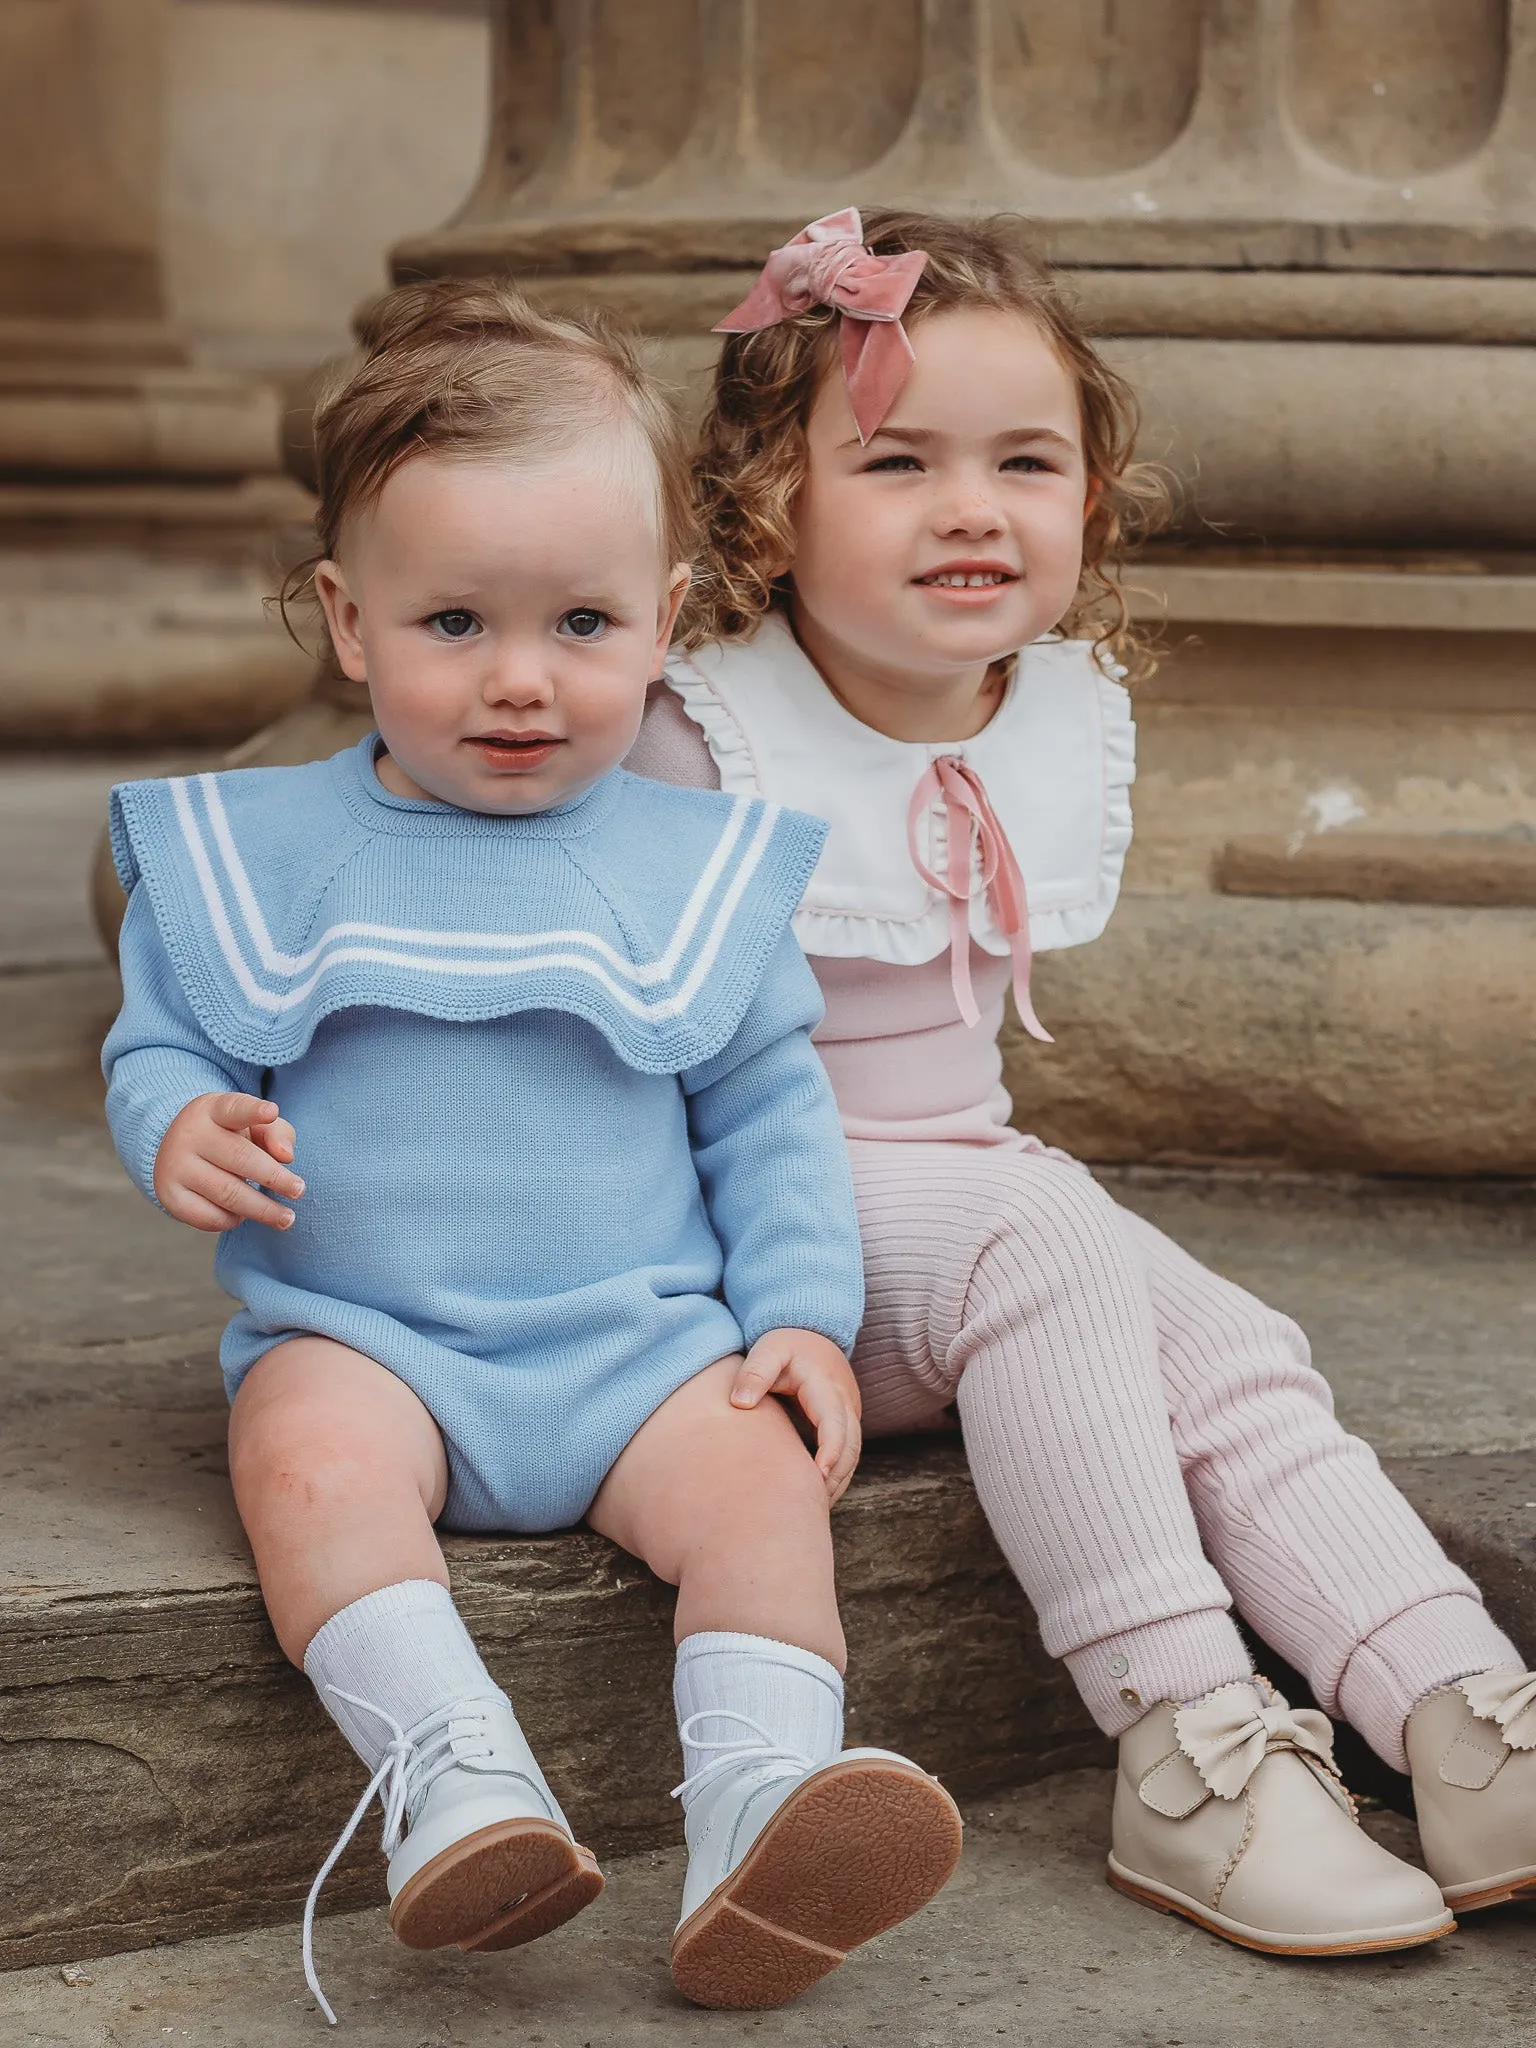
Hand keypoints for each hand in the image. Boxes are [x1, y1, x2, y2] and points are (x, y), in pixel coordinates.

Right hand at [153, 1092, 303, 1232]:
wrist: (176, 1151)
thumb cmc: (229, 1136)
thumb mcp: (253, 1125)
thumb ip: (276, 1133)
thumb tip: (286, 1156)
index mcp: (214, 1109)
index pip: (235, 1108)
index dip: (254, 1111)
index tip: (272, 1112)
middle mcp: (190, 1134)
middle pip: (241, 1159)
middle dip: (275, 1178)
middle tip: (299, 1191)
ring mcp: (174, 1165)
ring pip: (227, 1193)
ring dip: (262, 1210)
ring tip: (286, 1219)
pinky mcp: (168, 1194)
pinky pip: (209, 1216)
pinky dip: (232, 1221)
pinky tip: (243, 1216)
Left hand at [731, 1328, 862, 1504]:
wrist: (810, 1335)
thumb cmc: (785, 1344)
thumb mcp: (768, 1349)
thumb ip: (754, 1372)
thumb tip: (740, 1404)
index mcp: (825, 1384)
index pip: (835, 1421)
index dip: (831, 1450)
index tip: (819, 1475)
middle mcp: (844, 1400)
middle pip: (851, 1445)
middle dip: (837, 1475)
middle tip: (814, 1505)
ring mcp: (848, 1412)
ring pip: (853, 1453)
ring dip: (839, 1480)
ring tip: (815, 1508)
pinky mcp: (844, 1423)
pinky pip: (847, 1453)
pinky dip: (837, 1474)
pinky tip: (818, 1495)